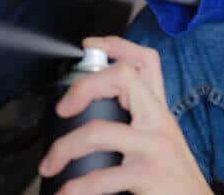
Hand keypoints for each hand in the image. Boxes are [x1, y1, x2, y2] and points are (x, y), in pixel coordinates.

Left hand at [39, 37, 211, 194]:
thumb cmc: (172, 177)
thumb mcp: (160, 139)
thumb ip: (136, 121)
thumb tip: (90, 113)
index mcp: (158, 110)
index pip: (145, 62)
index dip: (117, 45)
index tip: (89, 44)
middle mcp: (158, 121)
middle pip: (122, 78)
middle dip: (83, 86)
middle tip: (62, 108)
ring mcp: (154, 146)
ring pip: (98, 131)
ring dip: (64, 148)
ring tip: (50, 164)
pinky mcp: (148, 175)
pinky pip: (102, 177)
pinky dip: (75, 187)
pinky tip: (66, 192)